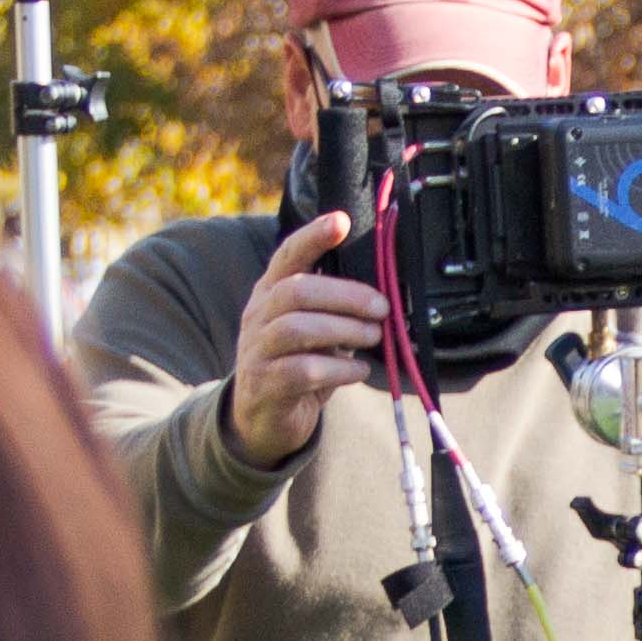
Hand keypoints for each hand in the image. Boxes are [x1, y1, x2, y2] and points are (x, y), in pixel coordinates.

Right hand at [226, 208, 389, 467]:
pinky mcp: (265, 385)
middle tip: (382, 308)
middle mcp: (258, 315)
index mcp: (270, 293)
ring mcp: (257, 350)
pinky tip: (357, 372)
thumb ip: (333, 309)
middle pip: (297, 291)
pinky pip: (302, 371)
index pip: (287, 255)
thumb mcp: (312, 330)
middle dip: (345, 296)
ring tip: (373, 337)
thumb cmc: (296, 365)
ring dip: (344, 330)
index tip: (342, 221)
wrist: (262, 419)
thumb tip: (384, 295)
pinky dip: (338, 369)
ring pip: (297, 329)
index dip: (313, 236)